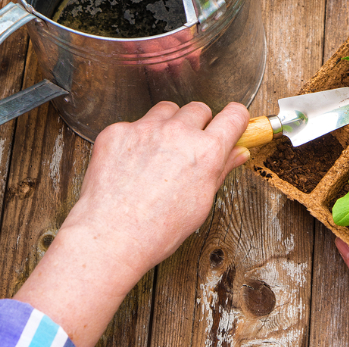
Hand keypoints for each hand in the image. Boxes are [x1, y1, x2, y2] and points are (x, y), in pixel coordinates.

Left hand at [15, 101, 249, 346]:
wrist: (109, 239)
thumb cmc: (158, 230)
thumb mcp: (201, 202)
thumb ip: (221, 169)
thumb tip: (239, 152)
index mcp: (206, 151)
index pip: (235, 114)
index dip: (235, 120)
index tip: (231, 125)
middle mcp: (178, 133)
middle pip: (199, 108)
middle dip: (198, 124)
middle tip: (188, 147)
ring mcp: (146, 129)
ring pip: (167, 110)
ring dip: (168, 124)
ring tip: (158, 153)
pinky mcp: (118, 131)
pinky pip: (133, 124)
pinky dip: (135, 139)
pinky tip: (130, 164)